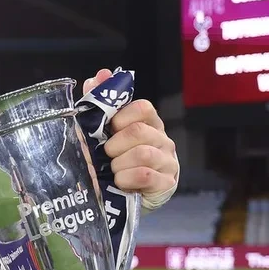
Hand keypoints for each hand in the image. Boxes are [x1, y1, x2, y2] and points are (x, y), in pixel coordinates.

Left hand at [83, 69, 178, 203]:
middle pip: (139, 131)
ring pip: (143, 154)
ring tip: (112, 170)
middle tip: (106, 154)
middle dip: (115, 144)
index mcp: (148, 122)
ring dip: (119, 164)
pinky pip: (146, 176)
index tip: (110, 128)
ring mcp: (167, 161)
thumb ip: (101, 101)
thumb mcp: (103, 130)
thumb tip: (101, 74)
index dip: (122, 116)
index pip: (143, 107)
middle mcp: (162, 139)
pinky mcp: (166, 183)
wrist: (123, 195)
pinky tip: (120, 182)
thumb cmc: (113, 158)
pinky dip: (126, 178)